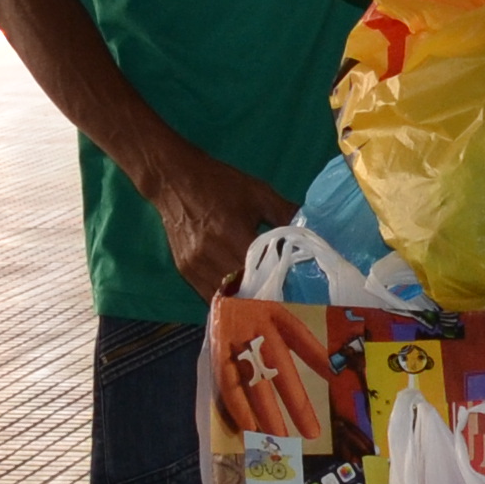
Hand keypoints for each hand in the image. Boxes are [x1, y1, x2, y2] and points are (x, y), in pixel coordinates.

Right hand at [151, 148, 298, 300]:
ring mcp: (196, 267)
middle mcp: (212, 255)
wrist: (173, 178)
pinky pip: (209, 296)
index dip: (280, 283)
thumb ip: (285, 213)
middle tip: (284, 301)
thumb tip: (312, 232)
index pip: (262, 272)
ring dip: (245, 302)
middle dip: (264, 298)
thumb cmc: (219, 183)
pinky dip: (227, 299)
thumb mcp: (258, 193)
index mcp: (233, 234)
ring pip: (226, 299)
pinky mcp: (185, 271)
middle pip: (243, 291)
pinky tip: (241, 299)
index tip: (297, 290)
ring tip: (265, 305)